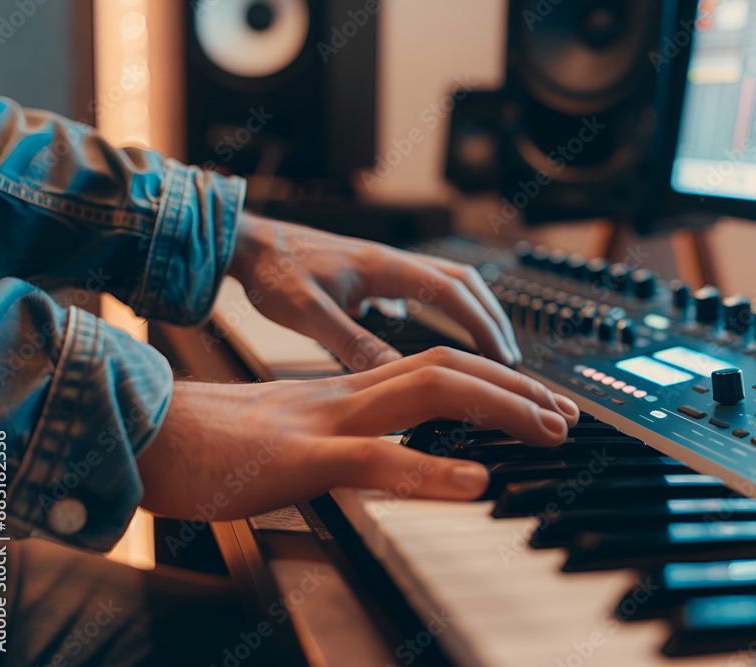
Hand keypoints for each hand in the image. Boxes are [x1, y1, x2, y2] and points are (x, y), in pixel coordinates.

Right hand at [137, 347, 578, 519]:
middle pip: (446, 370)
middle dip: (515, 387)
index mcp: (345, 394)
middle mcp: (345, 397)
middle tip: (566, 415)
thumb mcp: (292, 439)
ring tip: (546, 430)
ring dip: (494, 409)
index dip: (493, 380)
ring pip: (424, 396)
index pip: (434, 370)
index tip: (537, 404)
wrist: (140, 434)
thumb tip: (390, 456)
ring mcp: (323, 423)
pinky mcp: (296, 460)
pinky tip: (475, 484)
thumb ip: (344, 441)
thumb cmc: (209, 444)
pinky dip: (428, 470)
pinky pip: (371, 460)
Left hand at [228, 213, 520, 370]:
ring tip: (486, 346)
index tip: (502, 356)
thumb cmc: (272, 271)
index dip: (482, 325)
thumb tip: (392, 374)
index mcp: (384, 268)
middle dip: (491, 317)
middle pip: (462, 282)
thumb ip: (352, 343)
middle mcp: (391, 262)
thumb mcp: (310, 314)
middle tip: (509, 355)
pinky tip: (437, 335)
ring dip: (472, 311)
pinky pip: (422, 288)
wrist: (246, 242)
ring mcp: (383, 266)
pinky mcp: (371, 275)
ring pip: (446, 283)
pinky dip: (444, 310)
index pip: (452, 293)